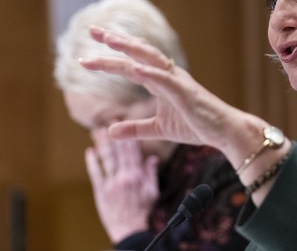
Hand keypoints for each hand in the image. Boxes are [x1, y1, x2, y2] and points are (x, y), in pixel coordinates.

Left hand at [79, 25, 247, 151]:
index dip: (110, 56)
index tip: (87, 52)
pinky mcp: (187, 93)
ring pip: (151, 60)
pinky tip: (135, 69)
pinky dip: (151, 74)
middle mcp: (167, 75)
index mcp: (160, 81)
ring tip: (110, 40)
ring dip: (130, 49)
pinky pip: (167, 81)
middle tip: (92, 30)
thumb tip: (108, 131)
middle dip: (115, 41)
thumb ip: (134, 129)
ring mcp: (177, 82)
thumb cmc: (196, 125)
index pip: (131, 64)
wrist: (224, 131)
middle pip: (138, 53)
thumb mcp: (158, 129)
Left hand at [86, 128, 158, 242]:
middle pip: (119, 152)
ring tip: (99, 131)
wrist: (130, 229)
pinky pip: (96, 174)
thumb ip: (151, 173)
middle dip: (115, 135)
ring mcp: (111, 183)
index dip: (129, 136)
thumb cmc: (143, 211)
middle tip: (111, 120)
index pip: (133, 151)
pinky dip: (92, 162)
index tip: (126, 123)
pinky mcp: (101, 191)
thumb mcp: (152, 191)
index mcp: (138, 175)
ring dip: (103, 144)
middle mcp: (124, 177)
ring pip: (107, 159)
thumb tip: (152, 158)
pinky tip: (89, 151)